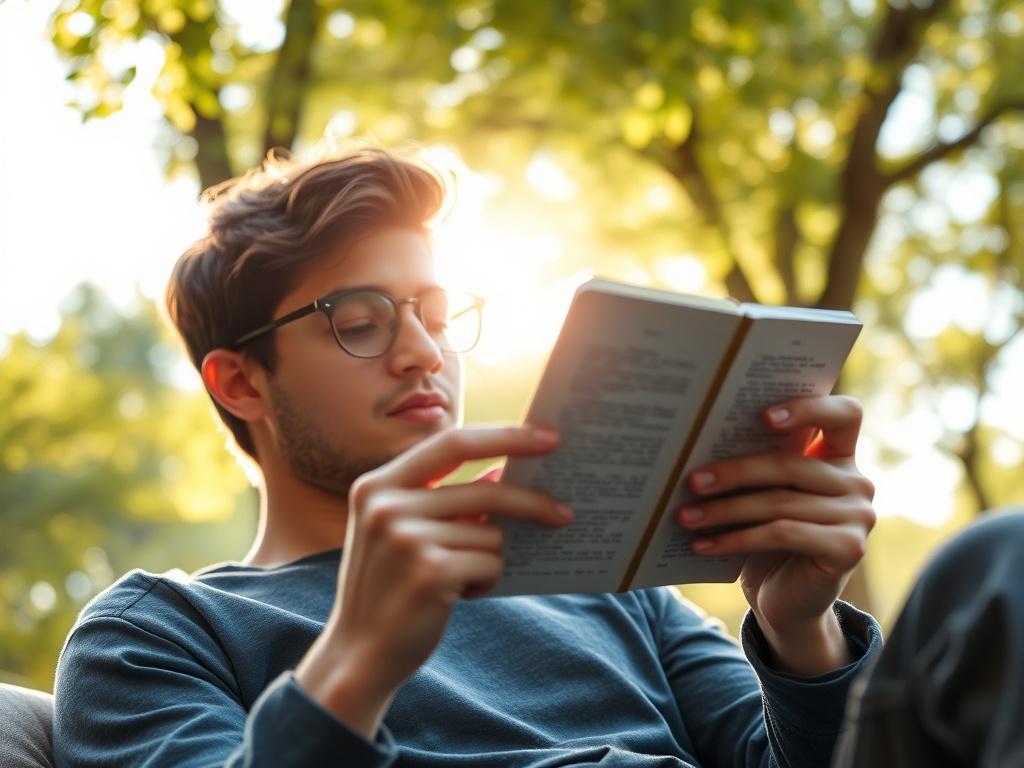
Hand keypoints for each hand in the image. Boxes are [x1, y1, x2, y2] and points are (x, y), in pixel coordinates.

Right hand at [295, 426, 570, 736]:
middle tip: (565, 513)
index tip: (549, 437)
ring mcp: (406, 539)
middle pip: (484, 490)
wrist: (358, 655)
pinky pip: (489, 564)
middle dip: (532, 502)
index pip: (452, 442)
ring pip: (490, 534)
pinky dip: (487, 580)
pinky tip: (459, 595)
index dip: (504, 436)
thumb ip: (445, 501)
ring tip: (462, 578)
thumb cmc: (391, 588)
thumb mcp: (404, 532)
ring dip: (491, 558)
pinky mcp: (429, 573)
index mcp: (376, 485)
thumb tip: (504, 475)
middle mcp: (386, 505)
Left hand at [677, 395, 875, 675]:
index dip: (808, 407)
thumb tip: (699, 441)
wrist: (785, 602)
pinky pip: (782, 534)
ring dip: (724, 511)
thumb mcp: (764, 497)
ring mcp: (859, 516)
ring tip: (686, 517)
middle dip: (734, 472)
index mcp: (840, 456)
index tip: (762, 416)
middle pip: (791, 464)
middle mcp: (857, 481)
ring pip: (779, 502)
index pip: (844, 414)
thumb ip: (756, 466)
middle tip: (691, 482)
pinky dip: (736, 539)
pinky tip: (702, 545)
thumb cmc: (766, 540)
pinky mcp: (849, 548)